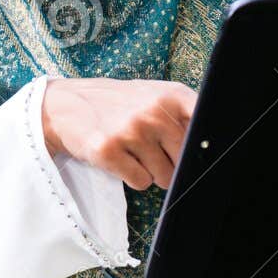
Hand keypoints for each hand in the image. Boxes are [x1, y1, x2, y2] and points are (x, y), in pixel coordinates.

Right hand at [39, 77, 196, 189]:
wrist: (66, 105)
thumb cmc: (119, 103)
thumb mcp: (156, 95)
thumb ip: (185, 114)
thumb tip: (211, 148)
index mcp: (172, 95)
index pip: (206, 124)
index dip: (205, 146)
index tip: (201, 154)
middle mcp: (154, 111)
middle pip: (185, 160)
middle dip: (173, 164)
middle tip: (153, 150)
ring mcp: (131, 131)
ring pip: (164, 176)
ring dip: (152, 172)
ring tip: (133, 151)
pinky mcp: (109, 151)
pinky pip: (141, 182)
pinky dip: (133, 177)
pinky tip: (120, 158)